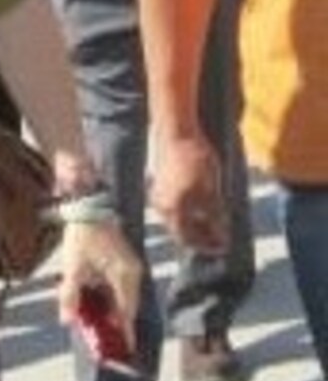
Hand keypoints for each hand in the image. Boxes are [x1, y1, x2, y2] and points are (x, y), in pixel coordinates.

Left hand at [57, 218, 142, 350]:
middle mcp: (133, 274)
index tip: (126, 350)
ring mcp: (132, 268)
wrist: (91, 207)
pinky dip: (113, 300)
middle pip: (127, 308)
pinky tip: (100, 306)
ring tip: (102, 327)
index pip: (127, 313)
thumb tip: (67, 320)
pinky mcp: (127, 264)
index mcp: (124, 277)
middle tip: (108, 343)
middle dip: (117, 326)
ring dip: (114, 313)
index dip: (126, 333)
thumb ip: (70, 296)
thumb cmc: (83, 237)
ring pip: (125, 299)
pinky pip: (122, 289)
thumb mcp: (73, 268)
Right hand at [149, 133, 229, 253]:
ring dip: (195, 223)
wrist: (177, 133)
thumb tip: (222, 236)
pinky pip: (174, 206)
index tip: (223, 247)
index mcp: (173, 212)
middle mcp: (162, 208)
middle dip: (201, 235)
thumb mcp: (211, 190)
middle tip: (220, 236)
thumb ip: (215, 216)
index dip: (206, 246)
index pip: (188, 239)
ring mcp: (158, 196)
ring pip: (177, 218)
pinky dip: (188, 210)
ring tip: (212, 221)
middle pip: (181, 231)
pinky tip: (200, 204)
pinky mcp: (159, 185)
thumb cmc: (195, 159)